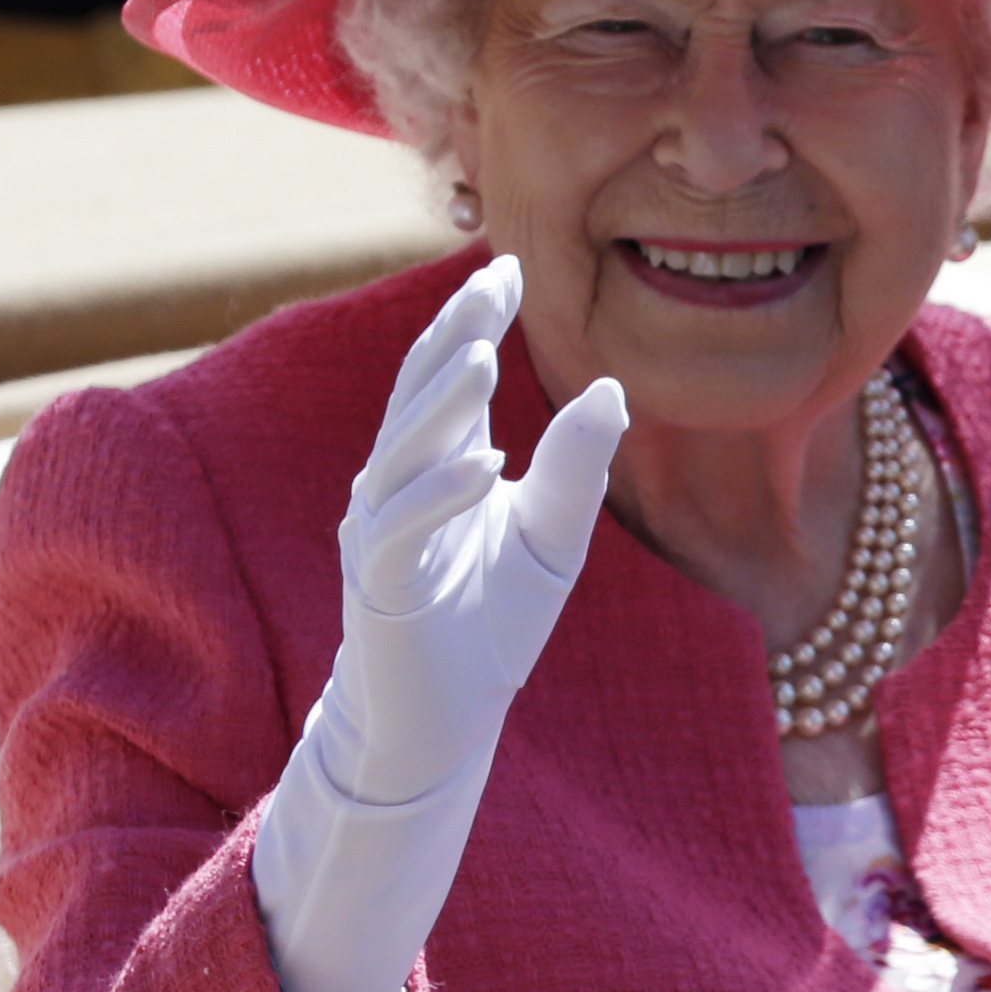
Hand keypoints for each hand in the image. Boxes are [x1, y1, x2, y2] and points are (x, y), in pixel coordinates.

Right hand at [311, 256, 628, 805]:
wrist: (440, 721)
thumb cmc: (490, 625)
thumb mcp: (552, 540)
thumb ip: (575, 469)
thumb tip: (612, 388)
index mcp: (438, 463)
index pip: (449, 376)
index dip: (472, 321)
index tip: (509, 269)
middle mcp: (398, 484)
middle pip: (418, 394)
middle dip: (451, 337)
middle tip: (489, 284)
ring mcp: (381, 531)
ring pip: (401, 451)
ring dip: (441, 405)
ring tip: (482, 357)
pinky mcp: (378, 586)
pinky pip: (402, 529)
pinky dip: (441, 495)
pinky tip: (483, 464)